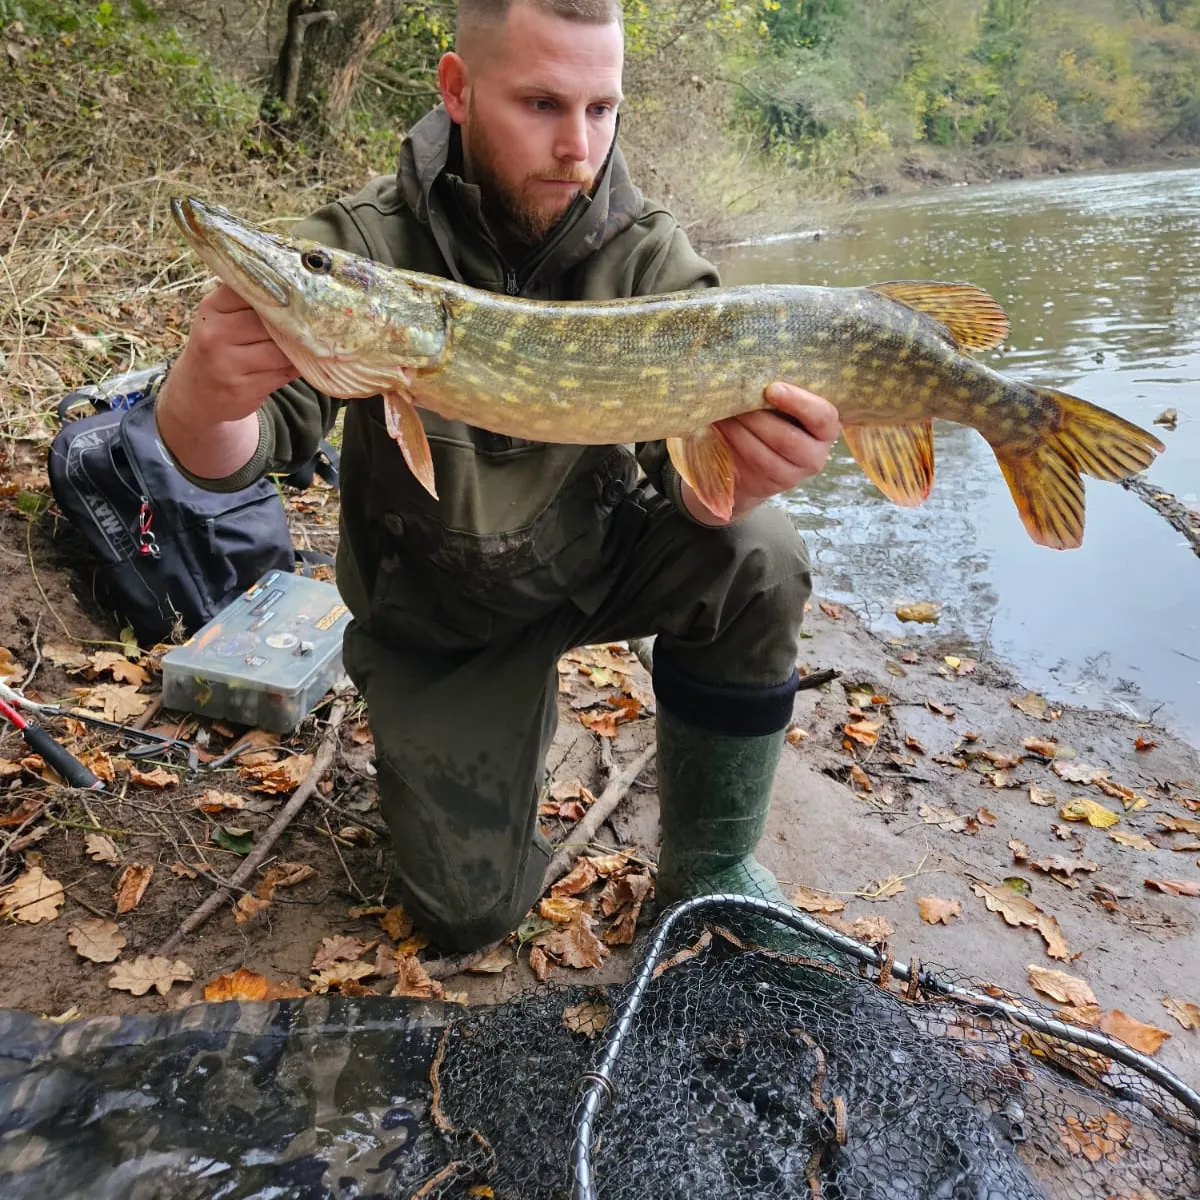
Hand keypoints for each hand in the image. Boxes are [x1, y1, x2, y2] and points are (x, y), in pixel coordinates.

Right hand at [156, 284, 298, 479]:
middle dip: (295, 324)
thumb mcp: (222, 317)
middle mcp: (216, 334)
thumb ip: (250, 301)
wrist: (196, 392)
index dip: (282, 294)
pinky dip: (297, 368)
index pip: (255, 291)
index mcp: (212, 308)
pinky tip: (303, 364)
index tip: (304, 293)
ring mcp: (227, 364)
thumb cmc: (219, 346)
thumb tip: (302, 288)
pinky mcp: (244, 389)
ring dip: (300, 349)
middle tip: (319, 321)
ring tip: (313, 343)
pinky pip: (283, 374)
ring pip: (281, 350)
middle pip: (272, 322)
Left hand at [682, 382, 840, 525]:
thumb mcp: (779, 405)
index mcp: (826, 425)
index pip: (822, 416)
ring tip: (723, 412)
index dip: (799, 402)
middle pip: (787, 437)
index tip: (772, 388)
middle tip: (733, 397)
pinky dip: (735, 443)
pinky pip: (753, 463)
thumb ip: (777, 391)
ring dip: (740, 430)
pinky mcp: (776, 485)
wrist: (755, 459)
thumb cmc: (770, 419)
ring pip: (765, 452)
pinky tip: (723, 428)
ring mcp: (797, 473)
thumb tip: (752, 368)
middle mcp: (817, 452)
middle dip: (756, 416)